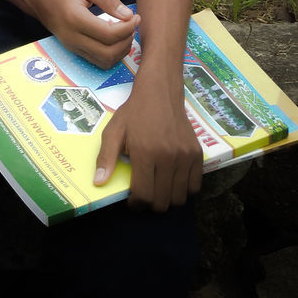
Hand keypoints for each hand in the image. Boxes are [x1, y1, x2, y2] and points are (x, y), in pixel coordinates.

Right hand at [16, 0, 138, 67]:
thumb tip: (128, 15)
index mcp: (75, 19)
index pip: (109, 35)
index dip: (128, 28)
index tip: (136, 16)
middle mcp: (72, 38)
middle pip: (109, 53)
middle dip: (127, 41)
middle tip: (132, 24)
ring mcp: (72, 47)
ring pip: (104, 61)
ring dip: (121, 50)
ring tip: (125, 31)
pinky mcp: (73, 50)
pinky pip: (97, 61)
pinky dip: (112, 54)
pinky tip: (115, 38)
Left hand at [94, 74, 202, 210]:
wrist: (160, 92)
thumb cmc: (134, 112)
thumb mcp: (113, 131)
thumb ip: (106, 157)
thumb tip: (99, 183)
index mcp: (145, 152)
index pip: (143, 195)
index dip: (136, 205)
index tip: (131, 202)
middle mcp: (168, 157)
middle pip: (162, 201)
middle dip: (150, 205)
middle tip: (144, 196)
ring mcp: (185, 157)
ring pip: (179, 198)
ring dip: (167, 200)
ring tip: (158, 190)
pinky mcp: (197, 154)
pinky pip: (194, 187)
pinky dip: (184, 191)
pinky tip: (172, 182)